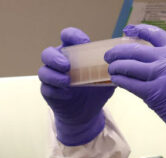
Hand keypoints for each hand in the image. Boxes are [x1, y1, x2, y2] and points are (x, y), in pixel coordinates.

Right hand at [39, 28, 114, 145]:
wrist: (87, 114)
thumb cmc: (96, 91)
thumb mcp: (106, 80)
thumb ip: (112, 71)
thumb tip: (122, 64)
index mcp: (73, 54)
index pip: (68, 38)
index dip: (72, 36)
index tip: (82, 42)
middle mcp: (59, 63)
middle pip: (48, 53)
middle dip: (55, 57)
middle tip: (67, 65)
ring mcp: (52, 78)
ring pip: (43, 71)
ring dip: (54, 75)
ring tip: (67, 81)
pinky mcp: (48, 92)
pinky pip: (46, 89)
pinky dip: (56, 90)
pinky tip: (67, 94)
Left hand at [105, 24, 165, 157]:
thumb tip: (163, 61)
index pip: (155, 35)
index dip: (138, 31)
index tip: (129, 31)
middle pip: (136, 50)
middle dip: (119, 52)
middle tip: (111, 55)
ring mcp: (161, 77)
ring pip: (129, 66)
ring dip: (116, 67)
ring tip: (111, 69)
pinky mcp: (154, 95)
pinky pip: (130, 84)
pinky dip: (120, 81)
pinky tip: (117, 81)